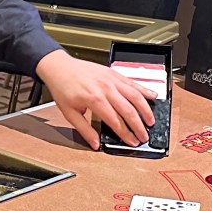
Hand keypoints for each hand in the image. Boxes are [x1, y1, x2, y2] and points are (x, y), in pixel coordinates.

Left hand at [35, 49, 156, 149]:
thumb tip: (95, 144)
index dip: (126, 134)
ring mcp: (111, 80)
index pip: (115, 121)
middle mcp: (105, 89)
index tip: (132, 142)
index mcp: (94, 100)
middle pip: (128, 110)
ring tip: (151, 120)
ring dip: (145, 109)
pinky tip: (152, 96)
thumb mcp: (69, 113)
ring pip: (134, 95)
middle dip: (138, 125)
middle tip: (144, 136)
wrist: (58, 66)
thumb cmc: (62, 87)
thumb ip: (84, 130)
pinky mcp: (113, 73)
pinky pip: (132, 82)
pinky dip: (143, 89)